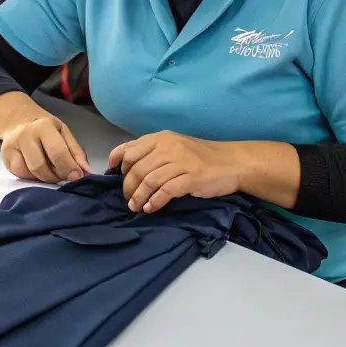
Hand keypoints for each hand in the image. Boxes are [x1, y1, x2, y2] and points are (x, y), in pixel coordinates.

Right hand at [0, 114, 90, 183]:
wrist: (20, 122)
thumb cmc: (47, 131)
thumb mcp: (64, 134)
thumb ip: (76, 153)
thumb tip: (86, 172)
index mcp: (44, 126)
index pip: (58, 153)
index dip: (69, 168)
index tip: (77, 177)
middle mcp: (25, 134)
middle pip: (41, 166)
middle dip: (56, 177)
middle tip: (63, 176)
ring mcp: (12, 145)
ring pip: (30, 173)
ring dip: (44, 178)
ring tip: (51, 172)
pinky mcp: (5, 157)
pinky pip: (20, 175)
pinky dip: (32, 177)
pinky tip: (37, 171)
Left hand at [109, 131, 241, 213]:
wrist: (232, 162)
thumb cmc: (202, 157)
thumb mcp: (175, 147)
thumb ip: (154, 152)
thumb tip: (126, 165)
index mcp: (162, 138)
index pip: (131, 148)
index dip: (118, 162)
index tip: (114, 176)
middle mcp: (169, 147)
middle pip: (137, 168)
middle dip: (128, 186)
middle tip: (128, 199)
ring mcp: (181, 161)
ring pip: (149, 180)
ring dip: (139, 197)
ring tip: (136, 207)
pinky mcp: (192, 177)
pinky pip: (166, 191)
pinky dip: (155, 201)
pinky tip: (151, 208)